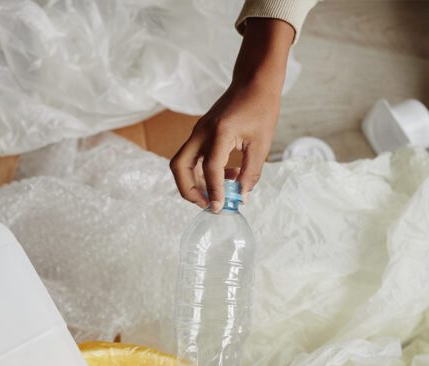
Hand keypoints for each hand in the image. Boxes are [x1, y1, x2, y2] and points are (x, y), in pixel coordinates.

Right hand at [170, 18, 293, 211]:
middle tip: (206, 204)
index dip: (214, 191)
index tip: (220, 208)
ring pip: (182, 164)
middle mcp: (202, 132)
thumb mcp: (262, 143)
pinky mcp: (200, 134)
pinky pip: (192, 158)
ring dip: (194, 183)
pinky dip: (201, 173)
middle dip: (188, 190)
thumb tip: (242, 197)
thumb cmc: (261, 108)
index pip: (210, 169)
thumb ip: (251, 172)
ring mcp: (197, 132)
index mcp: (220, 132)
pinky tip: (223, 178)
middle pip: (179, 167)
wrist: (254, 82)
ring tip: (216, 195)